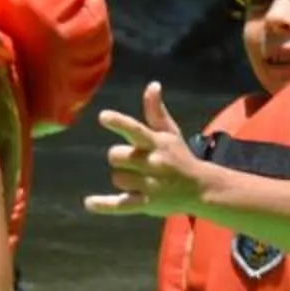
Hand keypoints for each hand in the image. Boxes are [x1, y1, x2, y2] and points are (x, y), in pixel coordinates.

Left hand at [85, 82, 210, 217]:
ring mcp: (149, 185)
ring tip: (140, 180)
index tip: (103, 116)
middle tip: (134, 162)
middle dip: (120, 158)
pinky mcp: (146, 203)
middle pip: (117, 156)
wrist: (200, 188)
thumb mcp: (170, 133)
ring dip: (123, 178)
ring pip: (117, 178)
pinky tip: (89, 203)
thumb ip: (156, 111)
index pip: (135, 130)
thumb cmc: (179, 157)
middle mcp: (153, 163)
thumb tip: (152, 85)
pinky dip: (104, 205)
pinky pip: (120, 204)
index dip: (119, 122)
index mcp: (156, 143)